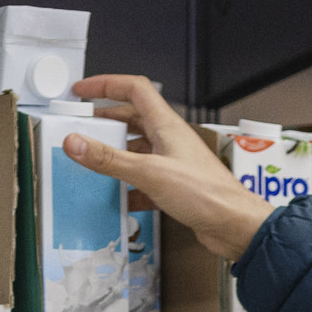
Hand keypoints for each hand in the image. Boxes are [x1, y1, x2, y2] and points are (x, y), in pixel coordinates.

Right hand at [58, 73, 276, 261]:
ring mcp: (174, 163)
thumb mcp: (149, 173)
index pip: (134, 89)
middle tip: (83, 127)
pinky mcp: (177, 187)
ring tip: (94, 161)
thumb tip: (76, 142)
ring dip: (116, 154)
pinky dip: (130, 186)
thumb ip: (110, 159)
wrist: (235, 226)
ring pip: (138, 150)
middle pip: (133, 119)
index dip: (106, 85)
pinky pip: (147, 180)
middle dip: (106, 121)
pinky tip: (119, 197)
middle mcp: (170, 140)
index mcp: (166, 125)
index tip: (83, 90)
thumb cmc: (208, 194)